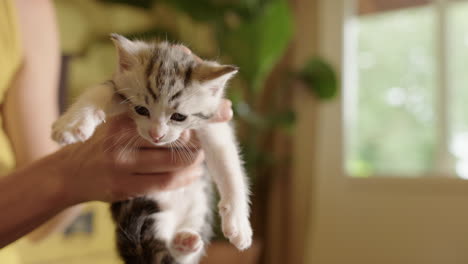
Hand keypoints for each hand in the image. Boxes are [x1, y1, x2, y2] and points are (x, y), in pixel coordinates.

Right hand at [55, 99, 232, 203]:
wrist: (70, 173)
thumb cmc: (102, 144)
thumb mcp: (116, 122)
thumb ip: (142, 118)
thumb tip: (182, 116)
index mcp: (121, 123)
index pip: (163, 122)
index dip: (186, 126)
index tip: (196, 126)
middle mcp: (121, 143)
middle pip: (170, 144)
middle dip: (193, 146)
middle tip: (202, 145)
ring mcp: (122, 167)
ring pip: (171, 166)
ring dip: (192, 164)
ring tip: (199, 160)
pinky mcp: (125, 188)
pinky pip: (164, 184)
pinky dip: (184, 179)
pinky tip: (193, 174)